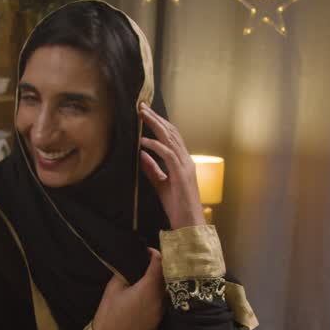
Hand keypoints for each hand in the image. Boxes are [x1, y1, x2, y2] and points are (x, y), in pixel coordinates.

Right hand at [92, 248, 165, 329]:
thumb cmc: (109, 311)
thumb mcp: (114, 287)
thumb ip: (126, 272)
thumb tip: (132, 264)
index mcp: (148, 288)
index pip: (158, 264)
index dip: (154, 255)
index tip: (148, 251)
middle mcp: (159, 298)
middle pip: (165, 276)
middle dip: (158, 267)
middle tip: (149, 261)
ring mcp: (161, 310)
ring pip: (166, 289)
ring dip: (160, 281)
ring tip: (150, 275)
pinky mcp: (159, 318)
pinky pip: (163, 300)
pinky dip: (159, 293)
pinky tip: (150, 291)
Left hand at [138, 103, 206, 228]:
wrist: (188, 223)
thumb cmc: (177, 206)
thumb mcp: (160, 184)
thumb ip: (152, 169)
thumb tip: (141, 154)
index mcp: (182, 161)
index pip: (171, 136)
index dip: (158, 123)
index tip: (145, 113)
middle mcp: (186, 160)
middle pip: (171, 132)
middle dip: (156, 118)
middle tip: (141, 106)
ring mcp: (185, 166)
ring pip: (171, 139)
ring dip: (155, 126)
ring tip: (142, 116)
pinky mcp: (181, 174)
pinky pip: (168, 155)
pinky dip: (156, 146)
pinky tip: (144, 141)